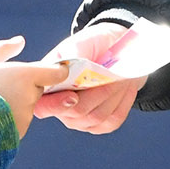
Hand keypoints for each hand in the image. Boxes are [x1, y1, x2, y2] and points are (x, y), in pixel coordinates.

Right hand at [0, 37, 72, 134]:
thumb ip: (4, 48)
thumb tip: (21, 41)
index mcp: (27, 75)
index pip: (57, 73)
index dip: (52, 72)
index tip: (43, 72)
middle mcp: (31, 96)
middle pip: (38, 89)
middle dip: (26, 88)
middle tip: (2, 87)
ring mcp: (25, 116)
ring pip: (27, 106)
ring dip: (16, 104)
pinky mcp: (19, 132)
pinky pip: (18, 122)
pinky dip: (9, 120)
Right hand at [33, 19, 139, 134]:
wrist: (116, 49)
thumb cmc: (94, 44)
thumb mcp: (81, 42)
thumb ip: (71, 54)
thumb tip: (64, 67)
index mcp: (49, 86)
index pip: (43, 106)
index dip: (56, 105)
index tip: (74, 95)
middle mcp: (61, 107)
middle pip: (76, 111)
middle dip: (97, 92)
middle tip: (109, 74)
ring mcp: (80, 119)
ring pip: (96, 117)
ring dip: (112, 95)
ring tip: (120, 77)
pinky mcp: (100, 126)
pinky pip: (112, 121)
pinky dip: (123, 103)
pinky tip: (126, 88)